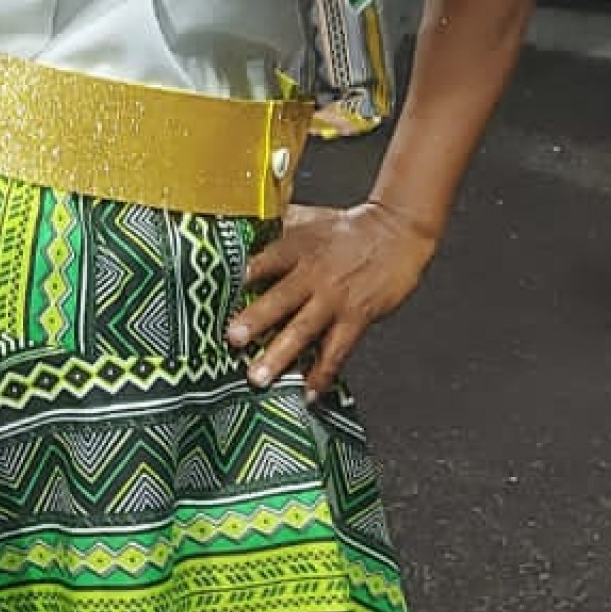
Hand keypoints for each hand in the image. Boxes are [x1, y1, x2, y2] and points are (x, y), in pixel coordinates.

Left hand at [225, 196, 438, 403]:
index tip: (214, 294)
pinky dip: (322, 373)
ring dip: (280, 355)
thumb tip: (238, 226)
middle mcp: (312, 274)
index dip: (238, 278)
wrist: (396, 231)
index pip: (262, 262)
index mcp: (294, 248)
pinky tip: (308, 392)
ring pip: (304, 329)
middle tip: (233, 339)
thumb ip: (273, 227)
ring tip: (259, 377)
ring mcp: (334, 299)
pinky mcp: (356, 317)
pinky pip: (337, 350)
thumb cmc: (347, 228)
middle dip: (255, 320)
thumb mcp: (307, 218)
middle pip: (280, 298)